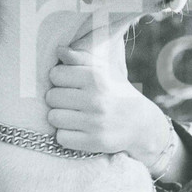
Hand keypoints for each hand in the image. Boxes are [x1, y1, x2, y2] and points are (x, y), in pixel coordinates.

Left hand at [45, 45, 171, 165]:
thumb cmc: (115, 92)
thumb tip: (59, 49)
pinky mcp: (95, 142)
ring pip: (53, 118)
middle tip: (71, 102)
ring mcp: (95, 122)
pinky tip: (77, 130)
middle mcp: (96, 99)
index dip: (59, 79)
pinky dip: (66, 135)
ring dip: (60, 117)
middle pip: (51, 97)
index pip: (55, 74)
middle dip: (57, 99)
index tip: (69, 84)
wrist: (140, 124)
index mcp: (96, 78)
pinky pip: (61, 138)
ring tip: (72, 115)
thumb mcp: (103, 71)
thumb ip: (80, 59)